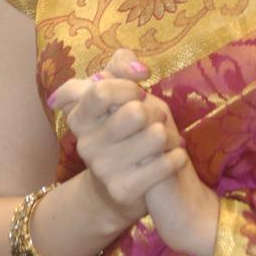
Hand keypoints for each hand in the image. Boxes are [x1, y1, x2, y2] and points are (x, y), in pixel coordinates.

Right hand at [92, 51, 219, 255]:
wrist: (120, 185)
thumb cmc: (121, 126)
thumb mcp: (115, 90)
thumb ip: (121, 65)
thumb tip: (141, 70)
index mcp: (79, 116)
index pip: (102, 91)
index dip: (128, 88)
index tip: (137, 94)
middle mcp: (85, 143)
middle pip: (136, 112)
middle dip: (154, 112)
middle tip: (154, 120)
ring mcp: (102, 169)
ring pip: (156, 136)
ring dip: (168, 135)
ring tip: (163, 140)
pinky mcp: (122, 191)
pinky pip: (165, 164)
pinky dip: (176, 156)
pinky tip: (171, 157)